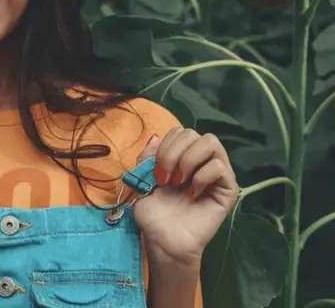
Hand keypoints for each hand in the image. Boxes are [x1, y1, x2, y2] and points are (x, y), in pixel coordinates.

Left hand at [133, 129, 238, 268]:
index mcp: (183, 156)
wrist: (163, 239)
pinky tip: (192, 193)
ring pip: (211, 142)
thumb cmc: (154, 212)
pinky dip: (202, 176)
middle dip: (173, 153)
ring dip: (188, 160)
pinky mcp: (228, 189)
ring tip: (179, 182)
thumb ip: (147, 156)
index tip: (155, 172)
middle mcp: (201, 161)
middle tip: (165, 178)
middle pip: (193, 133)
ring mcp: (216, 174)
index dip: (165, 147)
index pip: (180, 132)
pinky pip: (220, 166)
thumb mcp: (142, 178)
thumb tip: (156, 136)